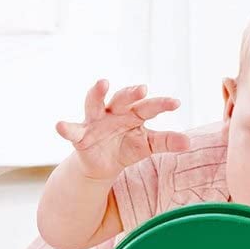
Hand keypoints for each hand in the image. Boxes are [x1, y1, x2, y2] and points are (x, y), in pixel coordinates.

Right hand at [55, 80, 189, 181]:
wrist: (102, 165)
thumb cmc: (127, 148)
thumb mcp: (147, 146)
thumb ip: (165, 142)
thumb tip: (189, 143)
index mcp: (133, 114)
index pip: (148, 107)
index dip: (161, 104)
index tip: (176, 103)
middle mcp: (114, 112)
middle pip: (122, 98)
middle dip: (131, 93)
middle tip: (142, 88)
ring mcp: (95, 121)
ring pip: (95, 103)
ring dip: (97, 92)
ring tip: (102, 83)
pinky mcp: (80, 135)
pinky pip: (72, 130)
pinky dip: (66, 128)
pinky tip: (60, 125)